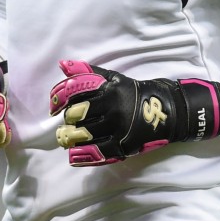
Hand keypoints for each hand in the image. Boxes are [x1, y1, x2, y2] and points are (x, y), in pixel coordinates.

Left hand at [48, 60, 219, 165]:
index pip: (74, 92)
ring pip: (83, 135)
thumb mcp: (113, 78)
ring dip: (70, 138)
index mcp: (108, 89)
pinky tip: (74, 155)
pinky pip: (98, 153)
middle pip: (76, 115)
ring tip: (67, 138)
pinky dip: (82, 156)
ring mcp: (117, 128)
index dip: (59, 98)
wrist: (166, 110)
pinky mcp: (123, 146)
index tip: (52, 106)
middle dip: (68, 119)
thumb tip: (63, 64)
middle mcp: (112, 108)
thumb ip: (88, 72)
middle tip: (67, 122)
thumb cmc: (133, 91)